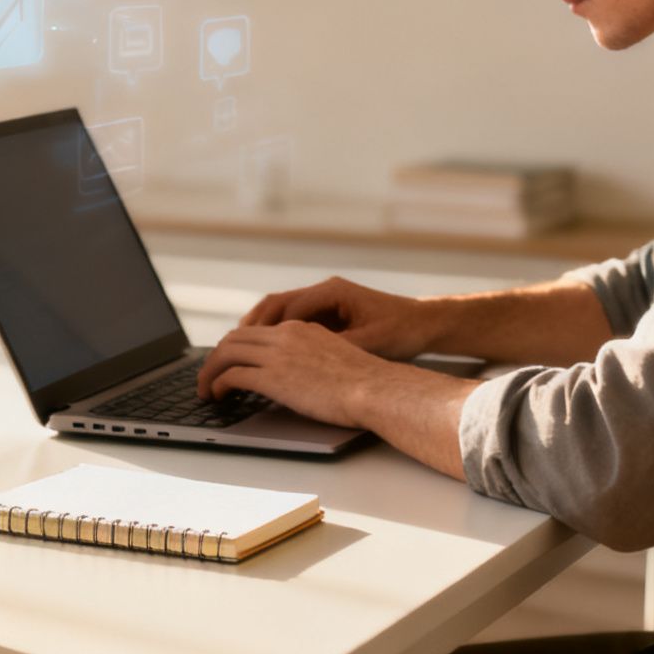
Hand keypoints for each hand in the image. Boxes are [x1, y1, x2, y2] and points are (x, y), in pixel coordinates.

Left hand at [197, 321, 387, 429]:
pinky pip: (232, 375)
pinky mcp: (273, 377)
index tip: (229, 361)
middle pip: (235, 337)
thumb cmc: (367, 383)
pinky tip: (217, 395)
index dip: (237, 346)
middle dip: (216, 357)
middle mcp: (286, 335)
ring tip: (205, 389)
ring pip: (226, 352)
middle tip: (209, 375)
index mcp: (301, 329)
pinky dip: (217, 384)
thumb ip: (312, 359)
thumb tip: (299, 378)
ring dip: (209, 371)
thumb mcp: (335, 359)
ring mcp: (278, 354)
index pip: (257, 331)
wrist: (377, 389)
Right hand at [239, 277, 440, 360]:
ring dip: (258, 330)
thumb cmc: (401, 331)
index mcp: (332, 293)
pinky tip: (264, 354)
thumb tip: (300, 361)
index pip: (286, 306)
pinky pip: (291, 320)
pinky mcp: (326, 314)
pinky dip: (274, 334)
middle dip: (250, 327)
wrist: (424, 324)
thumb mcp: (368, 343)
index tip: (245, 347)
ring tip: (237, 352)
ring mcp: (324, 301)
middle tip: (228, 349)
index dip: (264, 328)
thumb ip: (334, 348)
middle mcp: (324, 292)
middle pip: (274, 304)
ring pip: (279, 311)